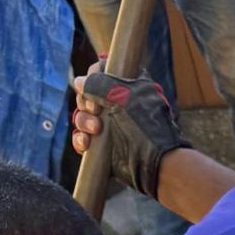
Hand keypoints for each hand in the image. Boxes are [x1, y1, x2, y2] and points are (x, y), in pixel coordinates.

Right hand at [74, 64, 184, 197]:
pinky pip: (83, 139)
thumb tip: (79, 82)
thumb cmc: (145, 125)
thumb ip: (99, 83)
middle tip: (95, 110)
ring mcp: (111, 126)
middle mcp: (119, 105)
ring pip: (83, 117)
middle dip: (86, 103)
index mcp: (128, 87)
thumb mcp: (123, 96)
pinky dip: (80, 140)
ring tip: (96, 130)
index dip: (93, 77)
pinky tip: (86, 143)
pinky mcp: (104, 146)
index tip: (93, 85)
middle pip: (87, 95)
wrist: (155, 162)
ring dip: (84, 122)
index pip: (102, 72)